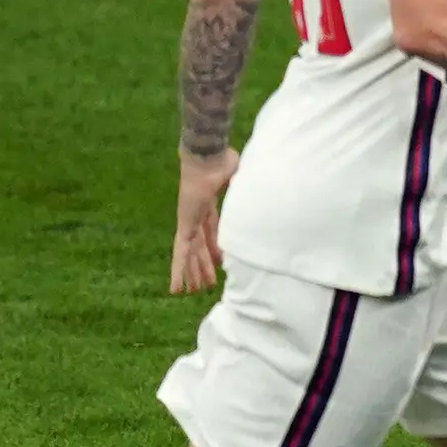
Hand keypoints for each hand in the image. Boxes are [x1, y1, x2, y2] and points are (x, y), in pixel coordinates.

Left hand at [171, 145, 238, 294]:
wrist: (207, 155)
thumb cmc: (223, 160)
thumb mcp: (240, 177)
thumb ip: (246, 186)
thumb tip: (269, 185)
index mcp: (209, 203)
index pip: (211, 229)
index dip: (215, 245)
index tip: (219, 260)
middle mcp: (197, 214)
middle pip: (201, 245)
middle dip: (203, 264)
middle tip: (206, 282)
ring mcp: (189, 221)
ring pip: (191, 253)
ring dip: (192, 273)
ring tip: (191, 291)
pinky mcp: (185, 226)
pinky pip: (182, 253)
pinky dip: (180, 271)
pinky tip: (176, 288)